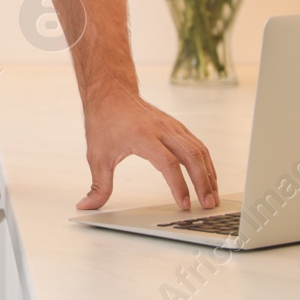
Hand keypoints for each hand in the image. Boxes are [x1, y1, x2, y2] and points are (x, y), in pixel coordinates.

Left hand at [76, 84, 218, 211]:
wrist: (111, 92)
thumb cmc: (104, 121)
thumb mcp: (96, 155)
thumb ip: (98, 185)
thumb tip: (86, 206)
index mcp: (143, 136)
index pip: (167, 163)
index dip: (178, 185)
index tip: (183, 204)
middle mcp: (162, 129)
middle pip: (191, 156)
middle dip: (203, 182)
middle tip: (208, 205)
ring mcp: (172, 126)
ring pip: (199, 150)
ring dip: (209, 174)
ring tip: (213, 196)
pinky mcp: (177, 126)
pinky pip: (198, 145)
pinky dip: (206, 163)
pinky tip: (209, 178)